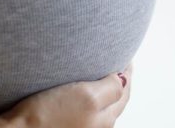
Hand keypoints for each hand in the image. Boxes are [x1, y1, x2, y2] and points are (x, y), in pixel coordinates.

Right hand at [0, 64, 132, 127]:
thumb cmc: (48, 117)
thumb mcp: (88, 97)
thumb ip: (111, 88)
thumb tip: (122, 79)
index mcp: (105, 121)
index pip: (124, 92)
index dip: (126, 72)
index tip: (124, 55)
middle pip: (113, 101)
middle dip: (116, 81)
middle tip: (113, 61)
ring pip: (97, 106)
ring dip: (100, 89)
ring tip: (95, 72)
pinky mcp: (59, 125)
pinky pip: (78, 109)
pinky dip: (83, 96)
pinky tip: (71, 89)